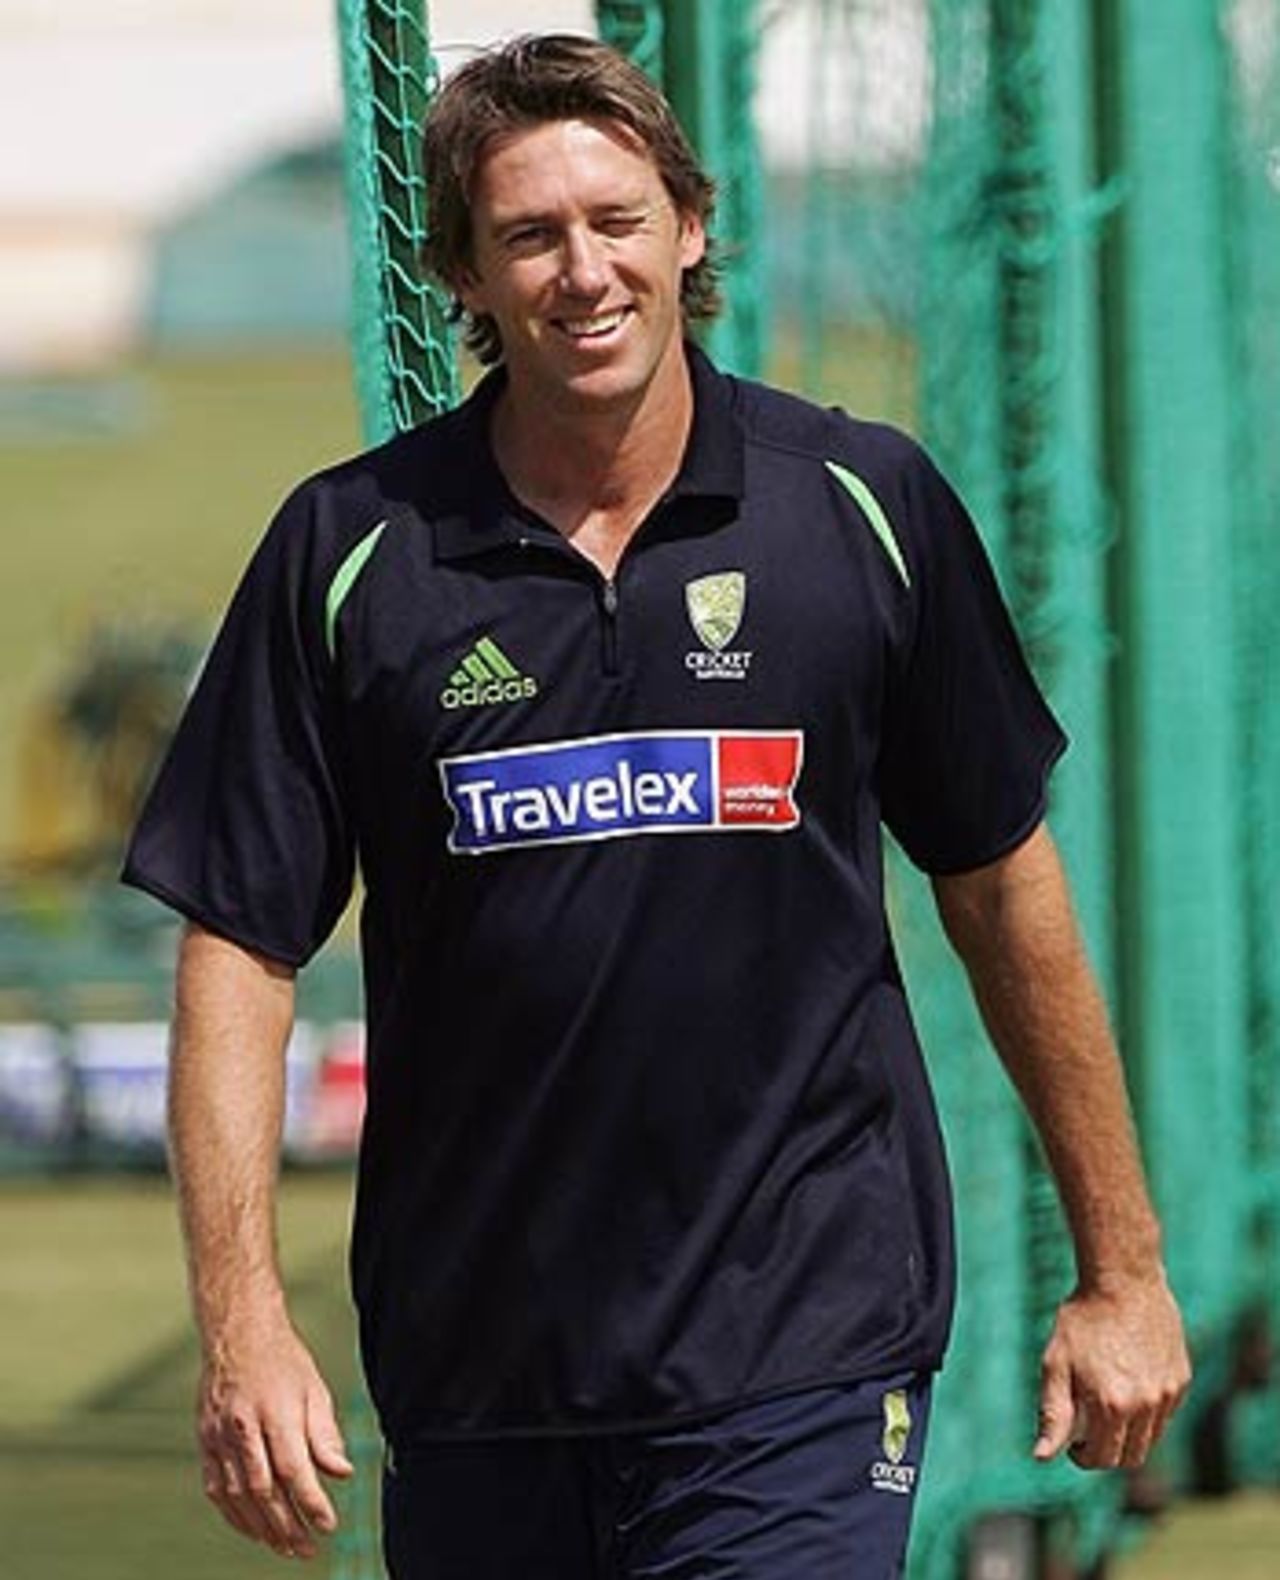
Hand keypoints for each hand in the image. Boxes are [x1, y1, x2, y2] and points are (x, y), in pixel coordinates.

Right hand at [197, 1316, 353, 1558]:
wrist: (237, 1334)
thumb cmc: (283, 1361)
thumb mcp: (314, 1389)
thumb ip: (325, 1435)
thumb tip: (342, 1474)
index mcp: (275, 1412)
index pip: (293, 1469)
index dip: (310, 1502)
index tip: (329, 1525)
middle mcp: (243, 1427)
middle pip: (264, 1490)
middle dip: (287, 1526)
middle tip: (307, 1549)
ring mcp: (218, 1436)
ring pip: (237, 1496)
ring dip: (261, 1528)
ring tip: (284, 1547)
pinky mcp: (204, 1442)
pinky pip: (216, 1489)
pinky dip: (234, 1515)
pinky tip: (253, 1529)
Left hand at [1033, 1273, 1190, 1469]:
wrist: (1122, 1281)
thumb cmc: (1082, 1321)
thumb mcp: (1056, 1364)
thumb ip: (1052, 1415)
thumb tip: (1041, 1458)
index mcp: (1111, 1407)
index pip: (1102, 1459)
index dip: (1082, 1456)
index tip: (1073, 1442)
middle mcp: (1146, 1406)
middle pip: (1130, 1457)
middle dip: (1107, 1452)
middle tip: (1088, 1430)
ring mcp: (1168, 1394)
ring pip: (1150, 1439)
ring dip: (1128, 1434)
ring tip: (1106, 1404)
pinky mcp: (1182, 1380)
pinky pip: (1165, 1413)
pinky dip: (1147, 1412)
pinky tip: (1127, 1383)